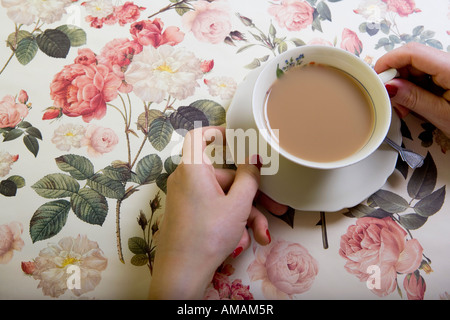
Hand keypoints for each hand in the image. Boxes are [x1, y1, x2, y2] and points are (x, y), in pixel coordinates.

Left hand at [149, 126, 286, 298]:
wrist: (182, 273)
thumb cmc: (208, 235)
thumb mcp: (237, 205)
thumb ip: (249, 178)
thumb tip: (253, 157)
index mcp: (193, 169)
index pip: (199, 136)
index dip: (217, 132)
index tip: (236, 137)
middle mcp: (186, 180)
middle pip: (224, 177)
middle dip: (251, 194)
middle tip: (275, 206)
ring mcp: (186, 198)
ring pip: (223, 197)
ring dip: (245, 214)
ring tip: (260, 234)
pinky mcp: (188, 214)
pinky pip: (213, 209)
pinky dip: (230, 221)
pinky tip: (243, 240)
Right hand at [375, 42, 449, 137]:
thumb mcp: (442, 115)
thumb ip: (414, 99)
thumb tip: (388, 87)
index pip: (411, 52)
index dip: (388, 62)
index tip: (375, 79)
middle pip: (411, 58)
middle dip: (394, 77)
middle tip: (390, 100)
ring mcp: (449, 68)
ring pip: (415, 66)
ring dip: (402, 84)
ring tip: (404, 107)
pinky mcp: (448, 75)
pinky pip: (424, 74)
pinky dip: (413, 87)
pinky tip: (413, 103)